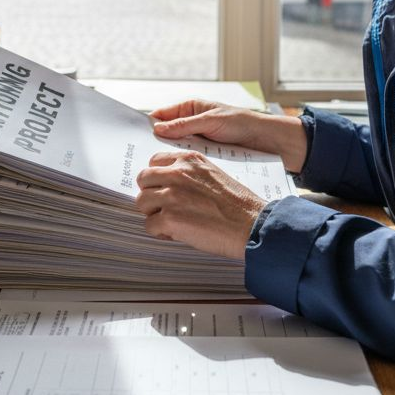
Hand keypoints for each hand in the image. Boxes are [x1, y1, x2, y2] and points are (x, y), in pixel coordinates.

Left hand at [135, 150, 266, 260]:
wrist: (252, 224)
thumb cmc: (238, 205)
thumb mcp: (213, 174)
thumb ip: (189, 174)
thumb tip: (167, 184)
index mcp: (189, 160)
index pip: (154, 161)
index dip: (158, 178)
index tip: (164, 189)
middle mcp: (178, 173)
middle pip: (143, 179)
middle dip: (152, 194)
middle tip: (166, 207)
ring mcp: (172, 195)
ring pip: (142, 202)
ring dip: (154, 213)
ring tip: (172, 221)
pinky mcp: (170, 218)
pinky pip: (149, 225)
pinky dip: (161, 232)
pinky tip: (178, 234)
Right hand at [151, 100, 307, 173]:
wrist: (269, 141)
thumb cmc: (243, 123)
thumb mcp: (212, 120)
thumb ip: (186, 124)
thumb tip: (158, 128)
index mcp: (190, 109)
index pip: (161, 116)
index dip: (148, 125)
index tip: (134, 139)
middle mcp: (191, 124)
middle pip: (166, 135)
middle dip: (155, 145)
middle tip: (141, 159)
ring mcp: (198, 142)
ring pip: (176, 150)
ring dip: (169, 159)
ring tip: (154, 170)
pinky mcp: (205, 157)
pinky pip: (189, 161)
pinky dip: (182, 167)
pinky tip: (174, 177)